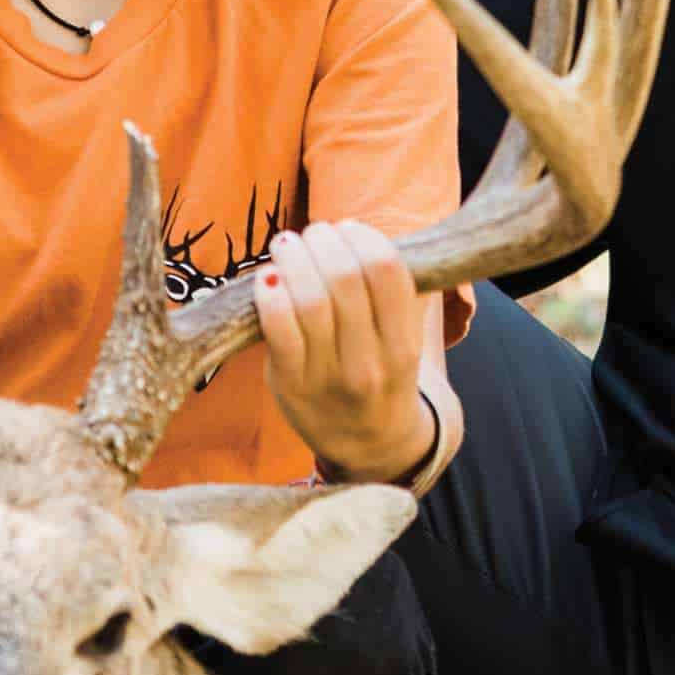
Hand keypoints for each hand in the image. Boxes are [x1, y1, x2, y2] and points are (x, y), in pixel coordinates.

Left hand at [254, 221, 431, 481]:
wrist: (368, 446)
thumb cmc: (382, 374)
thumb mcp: (405, 338)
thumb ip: (397, 292)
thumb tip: (363, 232)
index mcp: (403, 345)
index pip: (387, 271)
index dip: (364, 237)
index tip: (349, 229)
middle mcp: (370, 363)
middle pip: (345, 278)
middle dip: (323, 240)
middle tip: (314, 233)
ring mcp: (328, 377)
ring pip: (309, 299)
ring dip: (293, 257)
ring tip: (288, 245)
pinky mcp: (290, 385)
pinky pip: (277, 329)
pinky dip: (269, 294)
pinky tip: (269, 277)